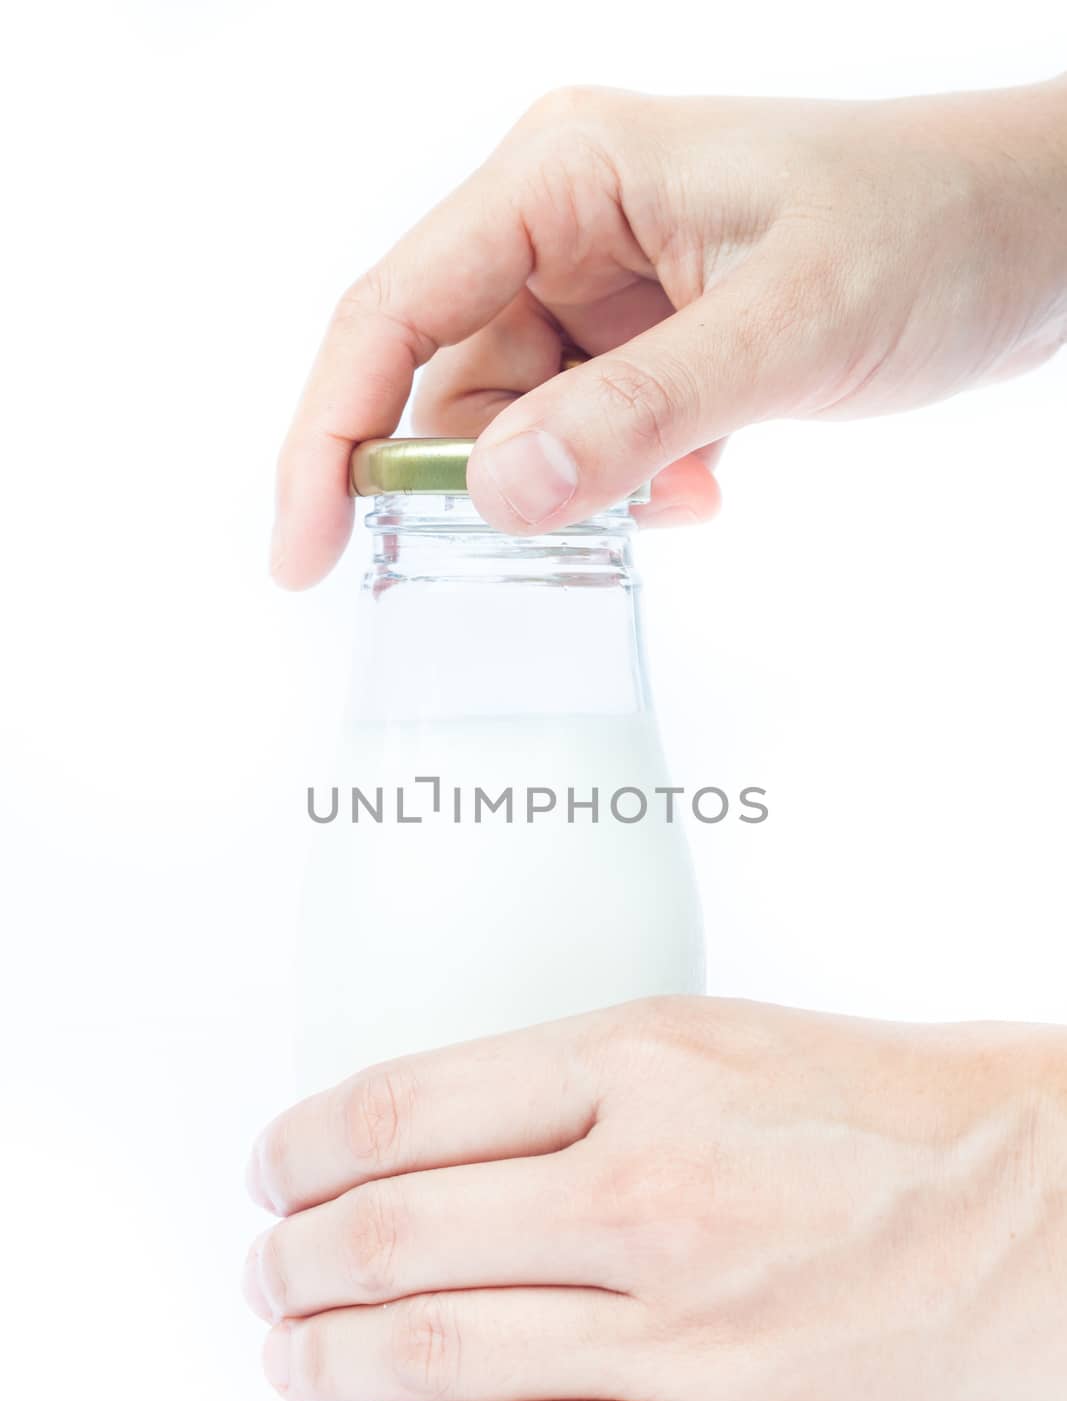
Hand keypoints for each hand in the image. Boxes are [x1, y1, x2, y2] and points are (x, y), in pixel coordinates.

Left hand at [242, 997, 1066, 1400]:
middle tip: (269, 1274)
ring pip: (440, 1355)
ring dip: (333, 1360)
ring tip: (295, 1357)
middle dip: (296, 1264)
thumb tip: (436, 1137)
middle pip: (394, 1238)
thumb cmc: (917, 1116)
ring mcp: (696, 1341)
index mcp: (647, 1068)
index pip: (400, 1112)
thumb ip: (581, 1083)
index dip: (302, 1149)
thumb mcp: (730, 1039)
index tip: (274, 1170)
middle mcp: (654, 1197)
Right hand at [272, 77, 1066, 586]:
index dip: (328, 436)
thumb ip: (639, 414)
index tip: (302, 557)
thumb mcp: (790, 326)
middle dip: (477, 482)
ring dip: (578, 491)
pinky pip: (586, 440)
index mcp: (564, 174)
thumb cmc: (931, 229)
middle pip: (444, 381)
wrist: (1037, 236)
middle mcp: (564, 224)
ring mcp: (606, 288)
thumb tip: (493, 499)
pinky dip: (626, 488)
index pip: (391, 311)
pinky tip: (706, 486)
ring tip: (685, 491)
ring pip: (520, 426)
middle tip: (531, 557)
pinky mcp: (648, 342)